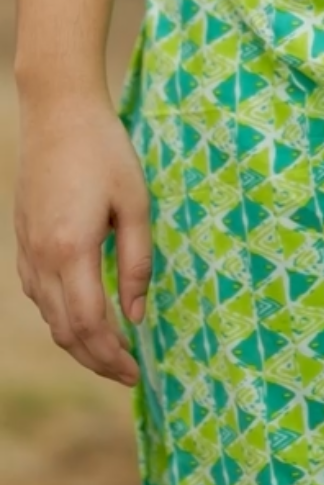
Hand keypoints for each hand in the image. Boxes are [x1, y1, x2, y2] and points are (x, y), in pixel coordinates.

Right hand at [15, 95, 151, 386]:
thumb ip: (138, 263)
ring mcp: (27, 250)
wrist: (58, 111)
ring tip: (111, 353)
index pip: (88, 325)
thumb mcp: (136, 203)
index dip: (112, 357)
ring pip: (48, 317)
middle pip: (64, 332)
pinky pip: (37, 295)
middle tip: (128, 374)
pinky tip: (83, 317)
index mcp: (71, 250)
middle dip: (97, 360)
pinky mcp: (24, 240)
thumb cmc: (104, 150)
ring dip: (78, 343)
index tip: (137, 372)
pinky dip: (60, 317)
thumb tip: (138, 315)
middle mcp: (41, 258)